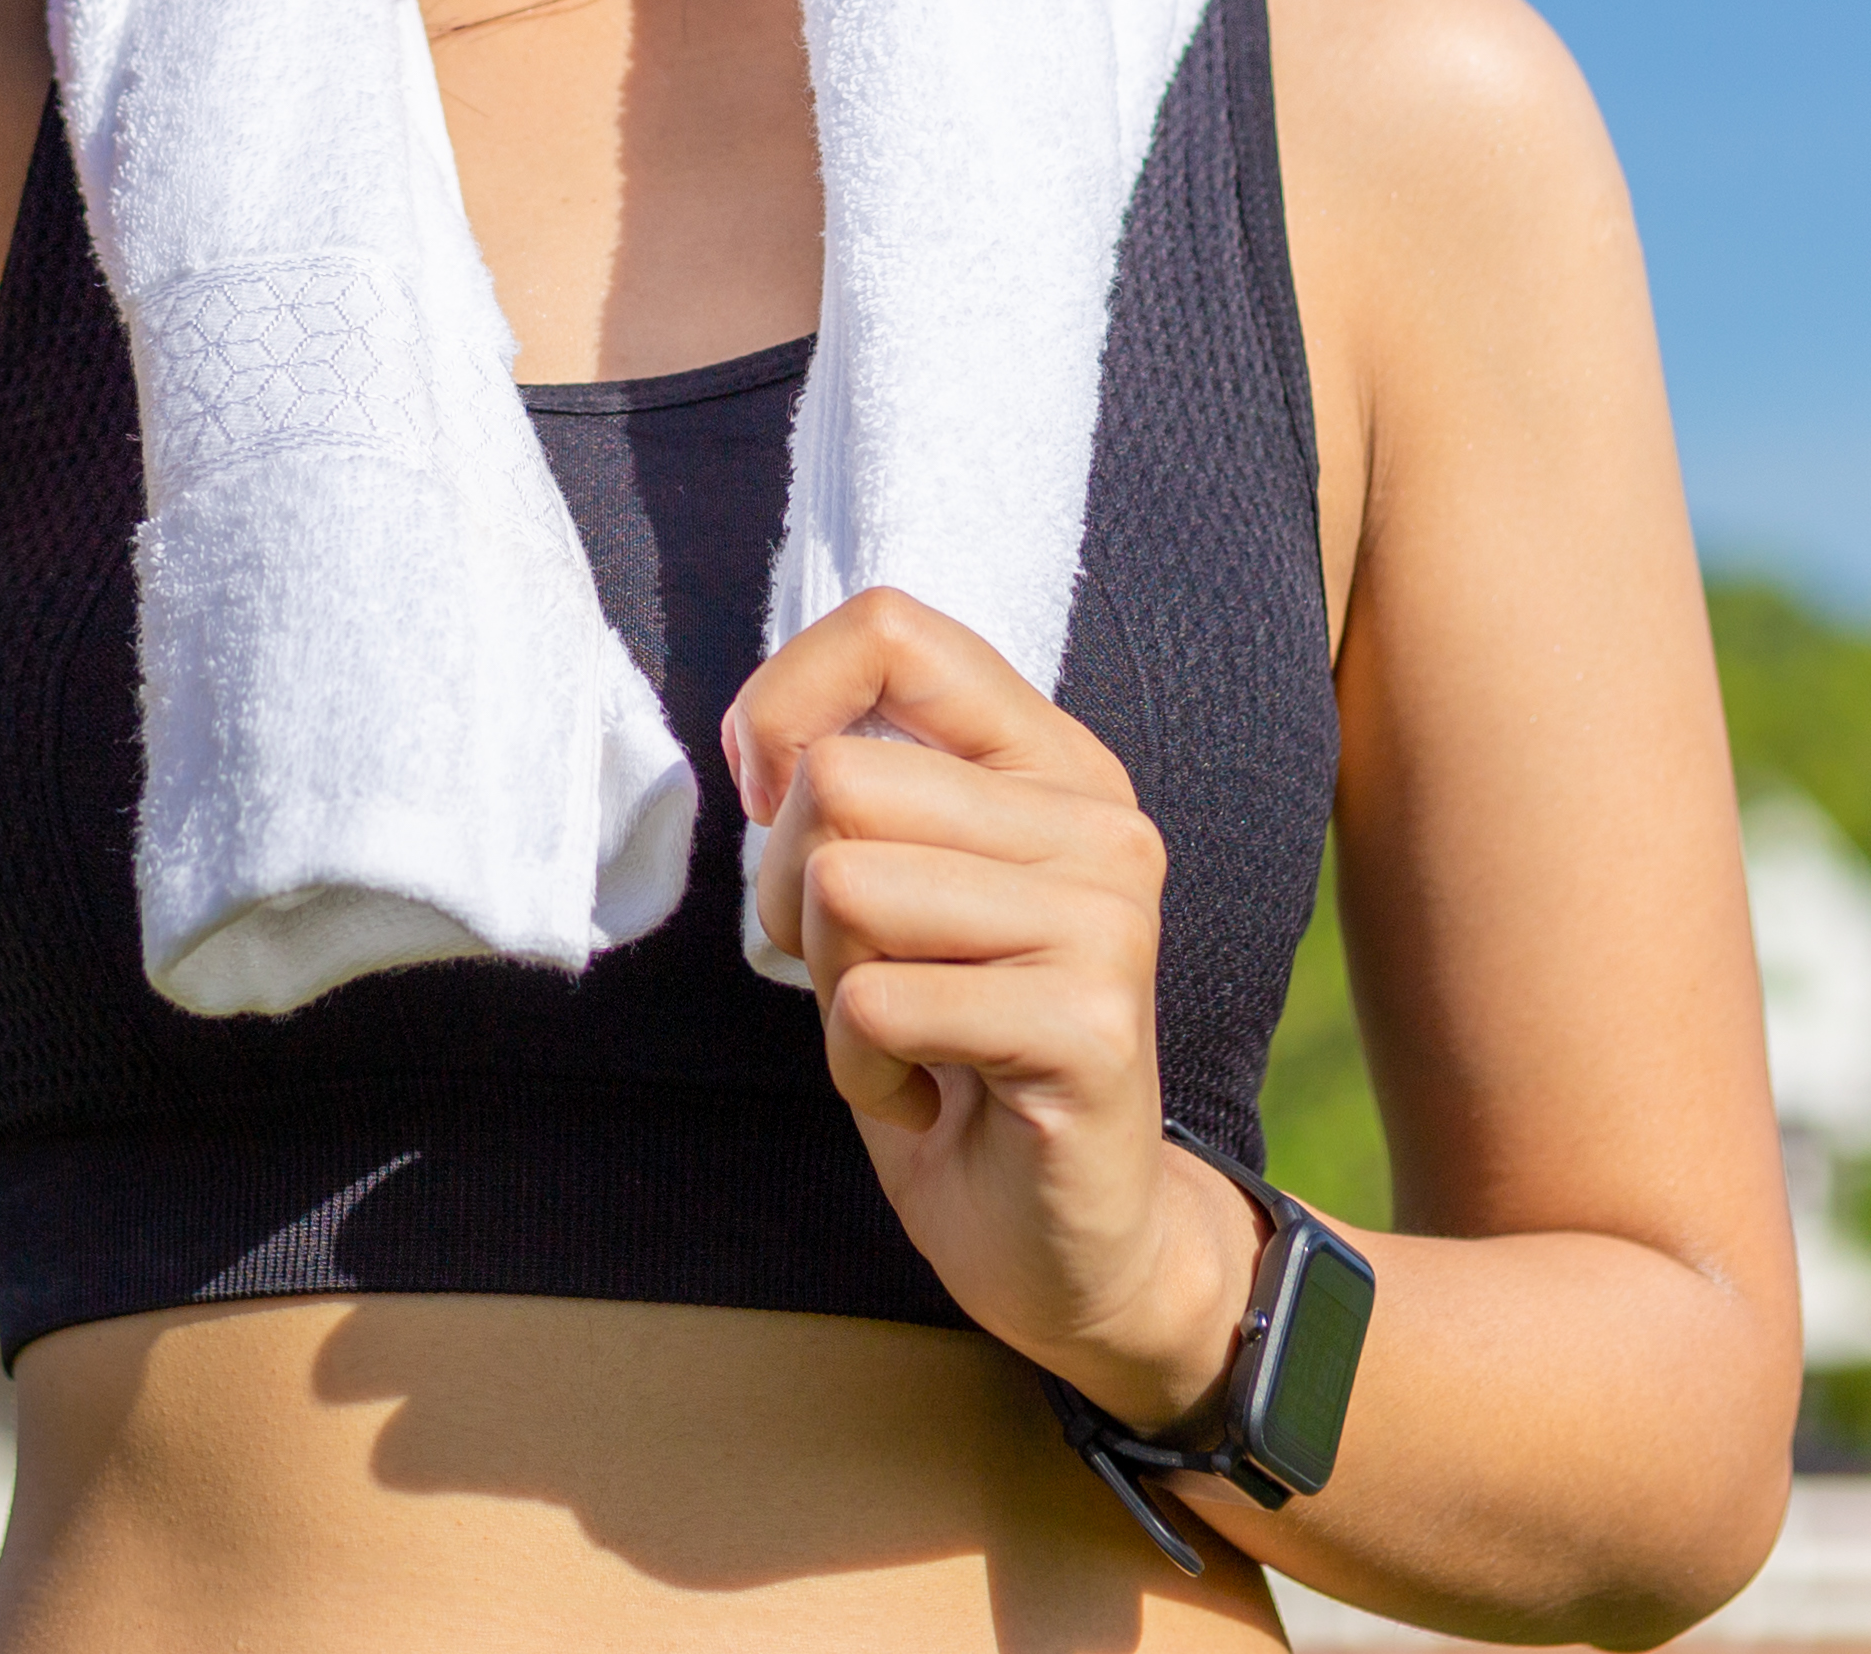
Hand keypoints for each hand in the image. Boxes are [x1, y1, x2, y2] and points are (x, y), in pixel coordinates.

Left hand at [733, 587, 1262, 1437]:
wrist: (1071, 1242)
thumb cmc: (956, 1052)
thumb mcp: (900, 896)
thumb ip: (862, 798)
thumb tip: (765, 745)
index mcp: (1052, 763)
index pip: (893, 628)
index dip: (785, 704)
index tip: (774, 801)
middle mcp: (1097, 822)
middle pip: (840, 779)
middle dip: (791, 890)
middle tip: (854, 973)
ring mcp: (1104, 920)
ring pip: (847, 884)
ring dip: (833, 988)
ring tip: (904, 1036)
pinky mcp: (1088, 1024)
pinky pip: (875, 1001)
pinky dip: (861, 1067)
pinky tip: (928, 1094)